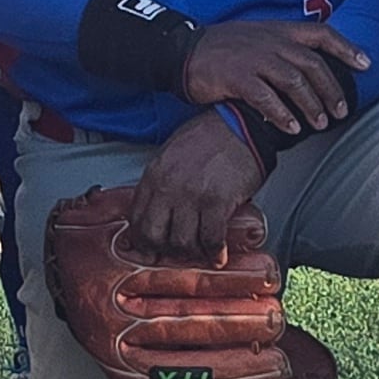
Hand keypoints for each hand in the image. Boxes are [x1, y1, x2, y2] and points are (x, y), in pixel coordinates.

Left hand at [126, 107, 270, 256]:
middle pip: (154, 236)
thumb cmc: (210, 136)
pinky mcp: (217, 201)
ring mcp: (191, 195)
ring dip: (192, 254)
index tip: (151, 250)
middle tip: (177, 255)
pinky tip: (219, 254)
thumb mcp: (172, 155)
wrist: (242, 124)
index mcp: (154, 174)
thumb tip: (160, 212)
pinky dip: (215, 252)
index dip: (143, 241)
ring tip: (201, 253)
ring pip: (182, 243)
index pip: (136, 219)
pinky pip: (211, 239)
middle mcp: (168, 186)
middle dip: (164, 251)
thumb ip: (162, 182)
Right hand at [178, 18, 365, 138]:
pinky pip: (267, 98)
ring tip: (320, 124)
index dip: (346, 48)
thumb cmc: (224, 48)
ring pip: (295, 82)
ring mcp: (255, 59)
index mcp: (279, 31)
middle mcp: (272, 42)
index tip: (366, 64)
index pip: (322, 34)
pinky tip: (292, 128)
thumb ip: (284, 48)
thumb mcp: (258, 37)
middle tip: (341, 111)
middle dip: (331, 89)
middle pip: (313, 65)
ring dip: (312, 105)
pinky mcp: (237, 77)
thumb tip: (311, 71)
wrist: (184, 50)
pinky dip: (282, 114)